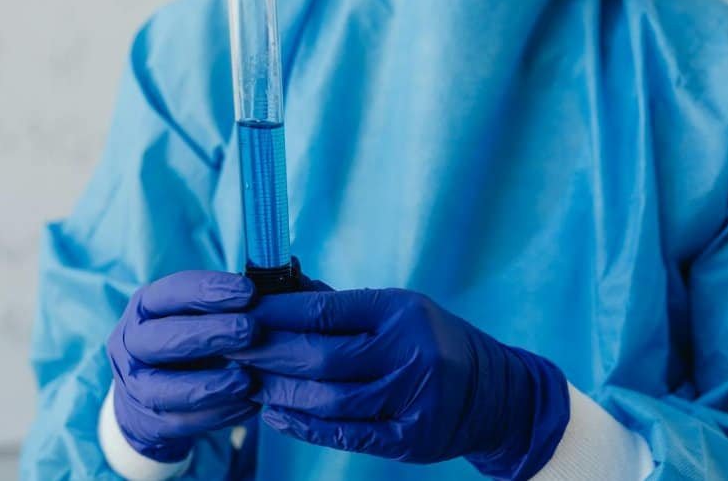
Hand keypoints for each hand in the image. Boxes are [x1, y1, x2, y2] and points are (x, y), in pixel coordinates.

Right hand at [107, 270, 259, 462]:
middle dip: (210, 334)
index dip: (209, 290)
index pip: (171, 293)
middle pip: (163, 338)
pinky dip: (216, 415)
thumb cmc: (187, 342)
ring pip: (164, 388)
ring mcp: (134, 385)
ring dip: (210, 384)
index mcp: (146, 307)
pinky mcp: (147, 421)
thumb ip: (233, 299)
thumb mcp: (197, 314)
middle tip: (251, 330)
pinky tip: (248, 405)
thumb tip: (288, 274)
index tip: (250, 291)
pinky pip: (181, 422)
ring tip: (248, 380)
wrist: (147, 395)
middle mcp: (131, 343)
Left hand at [228, 288, 569, 478]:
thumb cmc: (430, 341)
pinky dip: (305, 427)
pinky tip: (277, 415)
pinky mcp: (411, 439)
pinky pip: (346, 435)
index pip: (325, 312)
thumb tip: (276, 288)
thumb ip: (339, 305)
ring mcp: (412, 399)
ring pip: (328, 399)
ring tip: (250, 384)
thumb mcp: (396, 310)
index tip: (242, 313)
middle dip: (268, 355)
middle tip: (234, 351)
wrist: (493, 392)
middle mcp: (409, 353)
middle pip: (320, 357)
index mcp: (401, 312)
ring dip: (279, 394)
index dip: (276, 314)